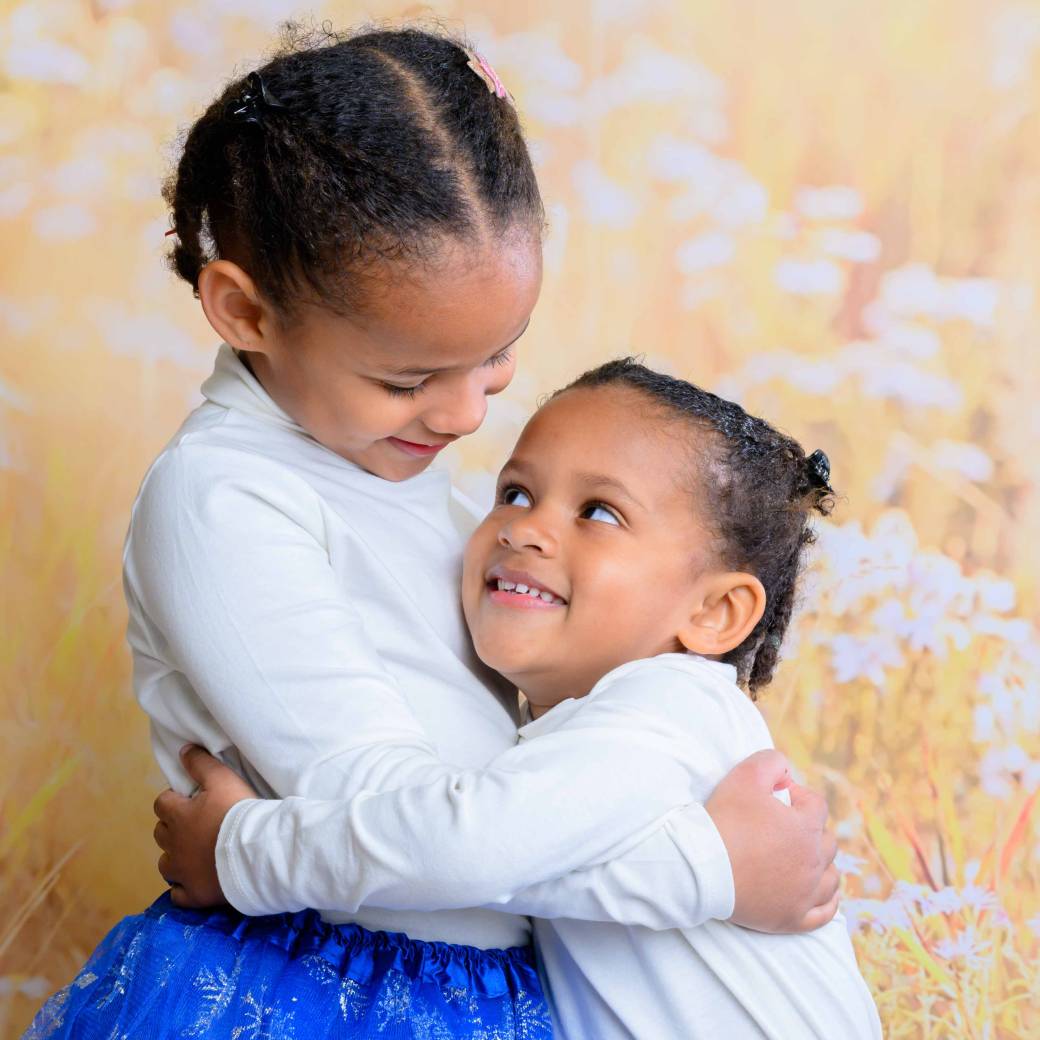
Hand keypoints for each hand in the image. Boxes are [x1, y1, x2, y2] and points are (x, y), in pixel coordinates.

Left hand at [153, 745, 258, 908]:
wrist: (255, 853)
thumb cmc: (238, 812)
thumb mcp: (222, 778)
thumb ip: (200, 763)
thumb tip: (183, 751)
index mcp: (178, 816)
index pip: (162, 803)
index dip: (174, 799)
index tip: (192, 799)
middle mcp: (173, 845)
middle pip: (161, 833)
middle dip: (172, 827)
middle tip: (196, 824)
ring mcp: (182, 873)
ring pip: (166, 864)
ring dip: (176, 857)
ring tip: (196, 853)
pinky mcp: (194, 895)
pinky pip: (179, 894)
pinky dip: (184, 886)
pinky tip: (196, 880)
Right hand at [706, 749, 838, 933]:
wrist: (702, 868)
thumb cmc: (724, 822)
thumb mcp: (744, 776)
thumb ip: (770, 761)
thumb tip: (785, 768)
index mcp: (806, 828)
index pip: (817, 805)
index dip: (797, 797)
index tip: (774, 798)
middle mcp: (813, 862)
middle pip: (827, 841)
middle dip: (809, 830)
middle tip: (779, 827)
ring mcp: (805, 894)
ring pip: (830, 877)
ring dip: (820, 864)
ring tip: (797, 858)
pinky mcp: (793, 918)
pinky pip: (825, 912)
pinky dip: (826, 902)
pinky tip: (817, 893)